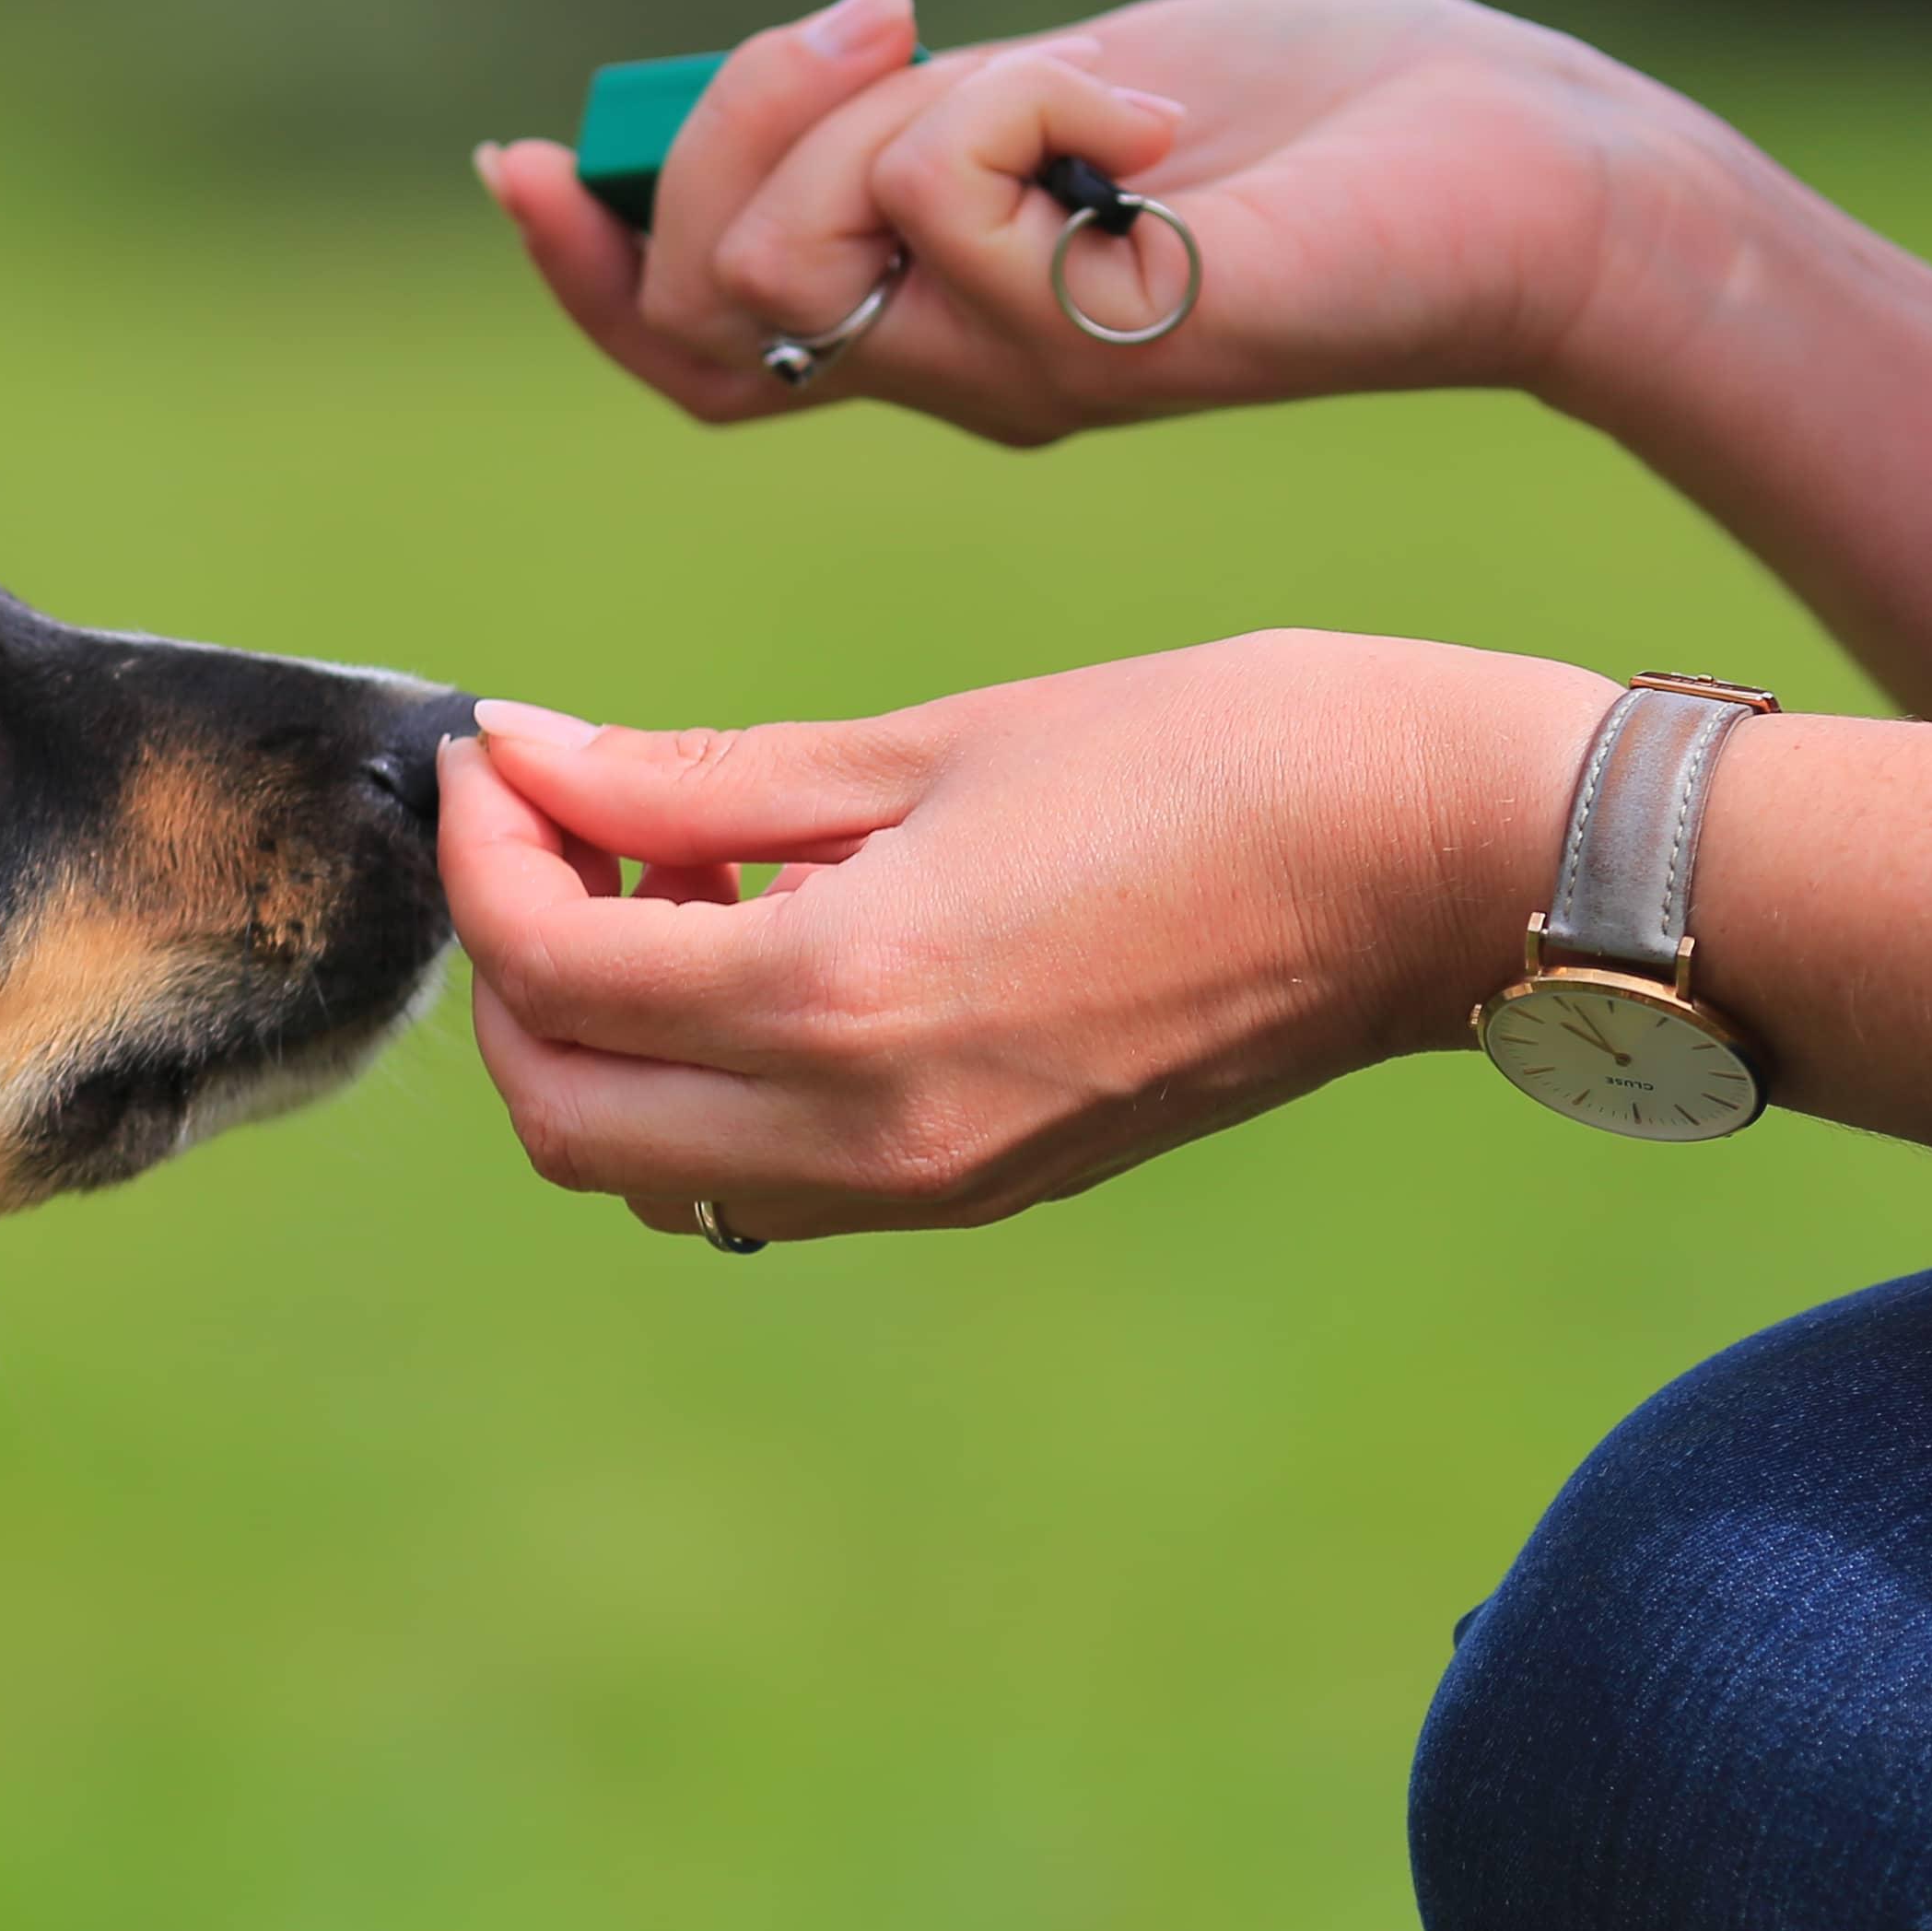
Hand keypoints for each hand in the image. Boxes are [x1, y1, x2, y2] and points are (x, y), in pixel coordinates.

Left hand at [437, 632, 1614, 1239]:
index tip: (496, 752)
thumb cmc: (1218, 753)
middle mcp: (868, 1136)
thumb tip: (521, 756)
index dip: (485, 851)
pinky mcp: (976, 1188)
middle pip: (561, 1113)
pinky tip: (762, 937)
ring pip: (646, 1164)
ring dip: (600, 1032)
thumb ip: (698, 777)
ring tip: (670, 872)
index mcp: (847, 1001)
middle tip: (559, 821)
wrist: (1447, 866)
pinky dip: (698, 1075)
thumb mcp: (933, 742)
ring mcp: (926, 1186)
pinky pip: (757, 1175)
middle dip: (514, 967)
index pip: (551, 970)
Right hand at [478, 0, 1748, 440]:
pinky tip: (1157, 125)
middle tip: (882, 23)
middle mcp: (950, 377)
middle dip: (736, 123)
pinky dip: (1036, 97)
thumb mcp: (1054, 93)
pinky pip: (945, 192)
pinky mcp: (1092, 344)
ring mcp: (1015, 375)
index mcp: (926, 325)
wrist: (1519, 176)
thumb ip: (910, 117)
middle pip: (703, 291)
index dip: (583, 269)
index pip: (683, 347)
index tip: (523, 159)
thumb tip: (784, 75)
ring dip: (889, 112)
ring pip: (791, 253)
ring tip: (1059, 82)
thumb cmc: (1311, 126)